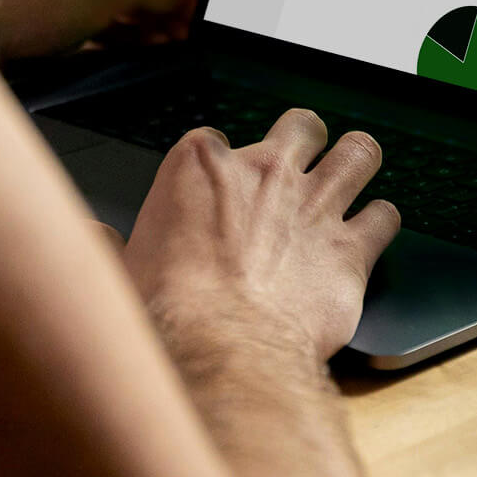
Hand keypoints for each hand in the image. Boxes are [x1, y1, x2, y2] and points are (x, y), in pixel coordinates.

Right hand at [123, 110, 401, 358]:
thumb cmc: (168, 313)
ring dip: (358, 162)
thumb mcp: (118, 270)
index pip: (216, 139)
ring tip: (355, 174)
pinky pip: (385, 216)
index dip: (221, 166)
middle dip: (305, 141)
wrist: (221, 349)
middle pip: (301, 127)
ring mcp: (315, 205)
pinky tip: (372, 233)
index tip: (219, 190)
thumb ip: (106, 244)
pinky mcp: (352, 249)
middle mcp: (265, 173)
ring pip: (359, 153)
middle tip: (301, 165)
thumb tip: (90, 236)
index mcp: (201, 167)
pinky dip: (381, 223)